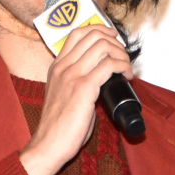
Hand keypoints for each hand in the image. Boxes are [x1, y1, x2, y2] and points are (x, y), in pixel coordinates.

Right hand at [19, 25, 132, 174]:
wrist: (48, 145)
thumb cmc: (57, 126)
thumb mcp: (62, 94)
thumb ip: (76, 81)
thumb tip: (99, 77)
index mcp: (57, 66)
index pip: (77, 32)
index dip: (99, 29)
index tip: (112, 37)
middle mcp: (63, 66)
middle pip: (93, 35)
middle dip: (115, 42)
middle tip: (123, 56)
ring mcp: (72, 75)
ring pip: (103, 46)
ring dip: (121, 54)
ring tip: (126, 68)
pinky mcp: (84, 88)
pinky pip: (109, 65)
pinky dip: (122, 66)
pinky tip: (126, 77)